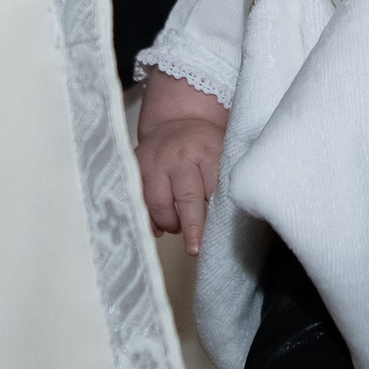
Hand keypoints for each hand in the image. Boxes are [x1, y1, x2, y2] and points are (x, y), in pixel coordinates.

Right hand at [136, 73, 230, 253]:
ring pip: (159, 202)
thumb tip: (232, 218)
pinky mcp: (136, 168)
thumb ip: (225, 180)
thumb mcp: (222, 152)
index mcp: (207, 151)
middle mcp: (179, 156)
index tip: (217, 234)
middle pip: (186, 198)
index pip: (213, 188)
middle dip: (192, 227)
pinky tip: (159, 227)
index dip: (215, 213)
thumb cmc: (205, 145)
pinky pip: (139, 201)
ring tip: (178, 228)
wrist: (176, 120)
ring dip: (169, 223)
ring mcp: (154, 162)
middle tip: (195, 249)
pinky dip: (149, 219)